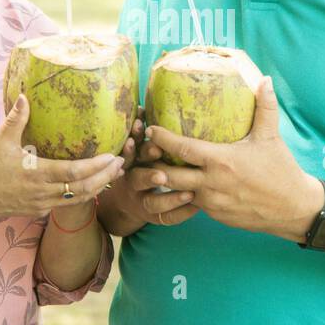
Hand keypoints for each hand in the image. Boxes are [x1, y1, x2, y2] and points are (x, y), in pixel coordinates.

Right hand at [0, 94, 124, 226]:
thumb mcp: (0, 142)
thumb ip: (15, 119)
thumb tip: (25, 95)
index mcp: (36, 174)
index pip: (73, 173)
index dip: (95, 166)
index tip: (112, 155)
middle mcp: (43, 192)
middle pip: (83, 188)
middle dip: (105, 176)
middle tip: (122, 162)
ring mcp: (43, 204)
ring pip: (79, 199)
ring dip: (99, 186)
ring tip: (116, 173)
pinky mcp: (41, 210)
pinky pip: (69, 203)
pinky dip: (85, 194)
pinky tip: (95, 184)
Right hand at [97, 106, 197, 231]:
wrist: (128, 201)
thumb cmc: (141, 164)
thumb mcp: (136, 150)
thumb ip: (141, 134)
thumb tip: (143, 106)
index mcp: (129, 163)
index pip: (130, 154)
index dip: (134, 146)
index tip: (144, 135)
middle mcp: (132, 183)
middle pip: (137, 179)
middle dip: (149, 175)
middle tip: (163, 173)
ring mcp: (141, 202)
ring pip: (152, 203)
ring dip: (168, 197)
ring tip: (188, 193)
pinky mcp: (153, 217)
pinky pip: (166, 218)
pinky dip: (181, 213)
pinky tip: (195, 207)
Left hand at [141, 77, 321, 240]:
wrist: (292, 209)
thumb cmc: (281, 170)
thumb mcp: (271, 137)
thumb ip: (265, 108)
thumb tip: (264, 80)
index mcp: (221, 161)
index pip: (182, 149)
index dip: (162, 138)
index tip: (150, 129)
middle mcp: (211, 183)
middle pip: (168, 175)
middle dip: (154, 163)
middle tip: (146, 151)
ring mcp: (211, 202)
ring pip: (176, 192)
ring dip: (165, 180)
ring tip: (155, 166)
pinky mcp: (215, 215)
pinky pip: (191, 203)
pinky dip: (182, 193)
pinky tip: (180, 183)